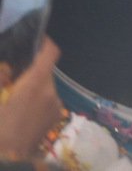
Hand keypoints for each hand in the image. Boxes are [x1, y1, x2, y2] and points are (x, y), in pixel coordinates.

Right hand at [0, 39, 62, 159]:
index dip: (45, 44)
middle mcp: (51, 92)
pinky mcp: (54, 119)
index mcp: (36, 84)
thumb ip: (1, 78)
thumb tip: (7, 69)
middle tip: (12, 81)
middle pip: (45, 72)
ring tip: (13, 101)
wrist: (8, 160)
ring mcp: (56, 107)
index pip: (51, 53)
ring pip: (45, 88)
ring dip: (32, 89)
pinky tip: (20, 114)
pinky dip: (36, 102)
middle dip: (30, 74)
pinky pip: (47, 102)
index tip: (36, 42)